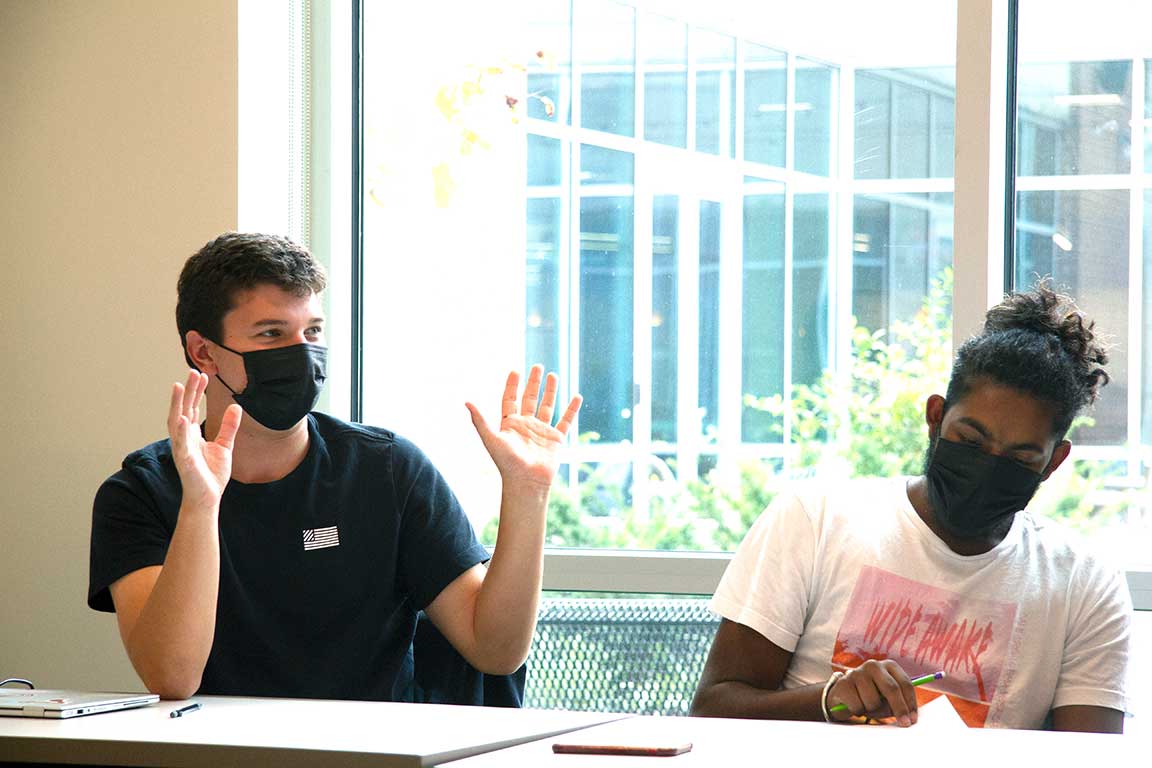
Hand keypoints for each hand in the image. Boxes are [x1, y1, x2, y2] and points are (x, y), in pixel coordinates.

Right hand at [168, 370, 241, 507]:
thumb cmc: (212, 474)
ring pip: (175, 422)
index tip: (203, 375)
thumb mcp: (224, 445)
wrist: (208, 498)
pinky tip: (182, 417)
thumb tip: (235, 406)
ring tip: (178, 386)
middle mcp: (183, 438)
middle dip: (187, 391)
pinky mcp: (184, 461)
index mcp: (192, 434)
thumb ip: (228, 427)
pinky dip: (180, 431)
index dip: (196, 391)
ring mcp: (182, 448)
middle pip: (183, 409)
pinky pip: (180, 443)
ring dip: (176, 404)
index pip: (191, 407)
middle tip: (193, 371)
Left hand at [466, 365, 581, 489]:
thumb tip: (466, 402)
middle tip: (537, 366)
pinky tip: (577, 397)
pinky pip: (566, 421)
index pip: (510, 399)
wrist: (526, 481)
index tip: (515, 370)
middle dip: (533, 383)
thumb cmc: (506, 463)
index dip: (512, 385)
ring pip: (547, 406)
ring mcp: (542, 431)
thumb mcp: (491, 438)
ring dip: (550, 391)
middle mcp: (526, 425)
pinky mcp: (556, 439)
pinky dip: (572, 409)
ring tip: (553, 375)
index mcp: (510, 424)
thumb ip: (480, 420)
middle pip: (530, 399)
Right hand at [828, 659, 918, 726]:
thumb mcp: (887, 696)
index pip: (905, 683)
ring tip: (868, 708)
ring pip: (874, 701)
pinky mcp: (844, 683)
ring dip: (873, 711)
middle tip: (904, 723)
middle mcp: (873, 665)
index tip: (912, 719)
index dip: (910, 703)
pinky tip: (856, 706)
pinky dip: (858, 711)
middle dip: (899, 709)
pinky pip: (858, 706)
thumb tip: (909, 716)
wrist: (843, 694)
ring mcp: (857, 672)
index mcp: (889, 666)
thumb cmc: (871, 696)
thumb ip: (898, 700)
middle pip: (891, 689)